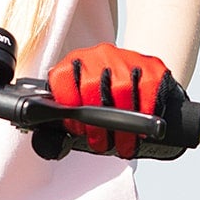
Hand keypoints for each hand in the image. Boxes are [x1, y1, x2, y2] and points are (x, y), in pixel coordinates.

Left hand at [49, 44, 176, 159]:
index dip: (68, 106)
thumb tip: (49, 143)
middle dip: (96, 124)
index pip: (62, 77)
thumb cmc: (105, 103)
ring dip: (122, 126)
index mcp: (75, 63)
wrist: (140, 87)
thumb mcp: (80, 109)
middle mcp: (99, 55)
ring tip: (121, 143)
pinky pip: (146, 89)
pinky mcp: (151, 66)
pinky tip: (140, 129)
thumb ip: (62, 124)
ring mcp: (126, 58)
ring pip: (121, 90)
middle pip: (92, 86)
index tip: (76, 128)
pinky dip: (144, 113)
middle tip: (100, 143)